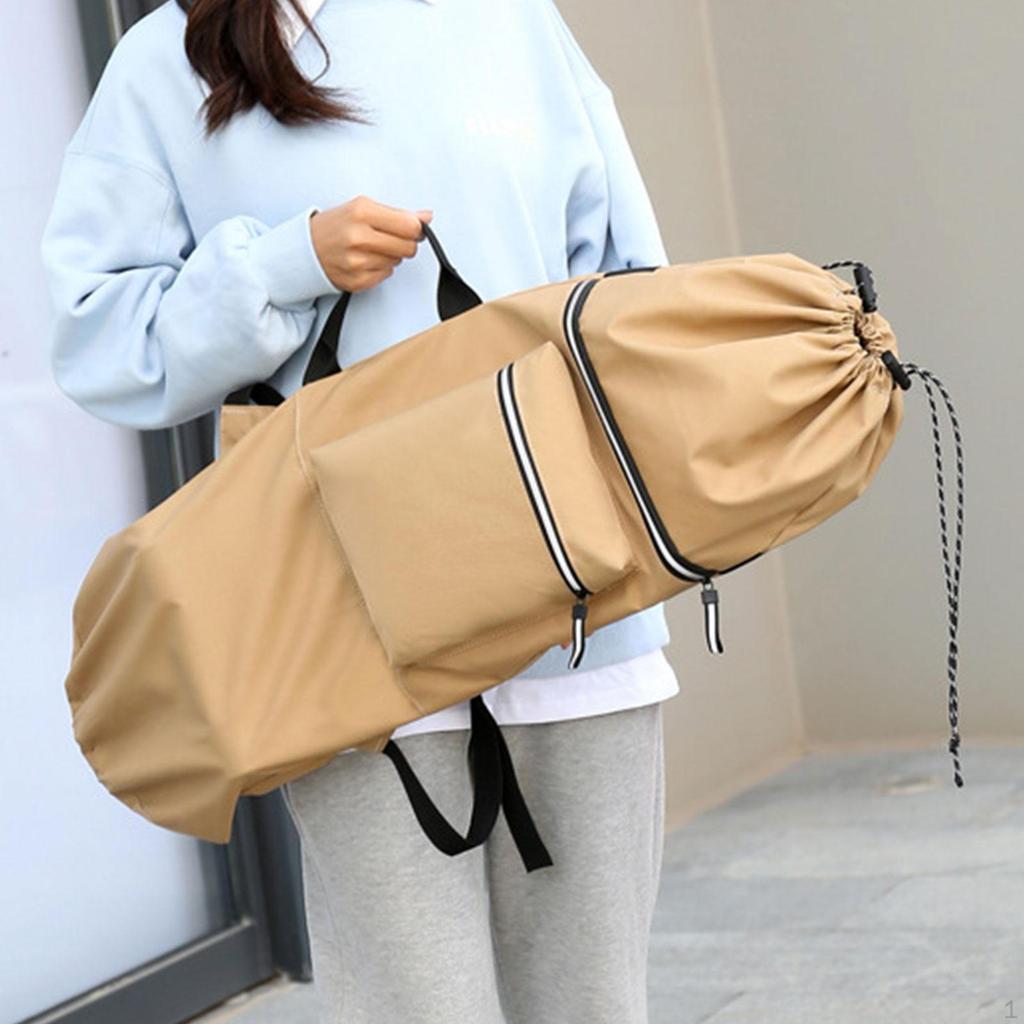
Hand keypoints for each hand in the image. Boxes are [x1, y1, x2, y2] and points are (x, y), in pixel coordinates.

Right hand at [310, 195, 431, 291]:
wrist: (305, 249)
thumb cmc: (335, 226)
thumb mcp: (362, 208)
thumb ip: (397, 213)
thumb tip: (427, 216)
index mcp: (361, 212)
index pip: (410, 226)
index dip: (416, 229)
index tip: (412, 228)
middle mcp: (358, 237)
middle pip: (408, 247)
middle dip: (405, 243)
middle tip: (390, 238)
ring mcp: (356, 261)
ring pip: (397, 262)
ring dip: (390, 256)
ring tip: (371, 248)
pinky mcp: (356, 281)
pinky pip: (386, 276)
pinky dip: (380, 269)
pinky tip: (365, 260)